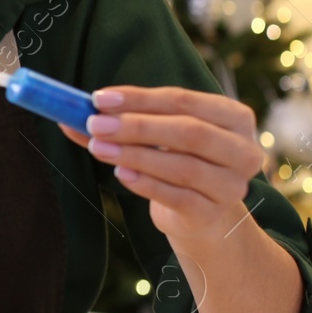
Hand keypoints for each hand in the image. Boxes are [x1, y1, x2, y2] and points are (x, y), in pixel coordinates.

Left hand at [60, 86, 266, 246]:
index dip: (140, 98)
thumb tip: (69, 114)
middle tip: (95, 124)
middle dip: (137, 126)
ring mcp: (231, 185)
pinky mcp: (212, 213)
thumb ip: (118, 123)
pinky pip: (178, 197)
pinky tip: (121, 174)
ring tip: (99, 148)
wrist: (200, 214)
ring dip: (135, 155)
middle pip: (190, 131)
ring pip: (183, 166)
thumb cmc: (175, 162)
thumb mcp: (155, 137)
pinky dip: (146, 184)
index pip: (183, 100)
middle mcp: (242, 150)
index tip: (99, 98)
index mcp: (234, 117)